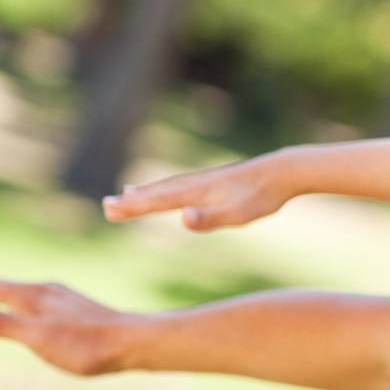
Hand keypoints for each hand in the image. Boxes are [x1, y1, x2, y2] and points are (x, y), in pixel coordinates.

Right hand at [0, 278, 141, 376]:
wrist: (134, 342)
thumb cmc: (86, 344)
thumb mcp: (37, 337)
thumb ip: (2, 322)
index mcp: (35, 296)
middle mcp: (49, 291)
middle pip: (7, 287)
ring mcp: (65, 299)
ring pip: (26, 293)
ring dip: (3, 294)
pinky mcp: (79, 309)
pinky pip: (41, 301)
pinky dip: (24, 303)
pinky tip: (36, 310)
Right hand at [101, 152, 293, 230]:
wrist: (283, 171)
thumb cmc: (260, 196)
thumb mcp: (237, 214)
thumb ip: (209, 219)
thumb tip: (184, 219)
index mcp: (195, 193)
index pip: (157, 202)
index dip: (133, 207)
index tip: (109, 210)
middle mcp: (195, 184)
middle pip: (157, 192)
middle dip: (132, 200)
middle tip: (106, 206)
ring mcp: (205, 180)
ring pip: (168, 186)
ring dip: (146, 192)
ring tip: (127, 193)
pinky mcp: (216, 181)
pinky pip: (183, 184)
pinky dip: (167, 187)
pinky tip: (171, 189)